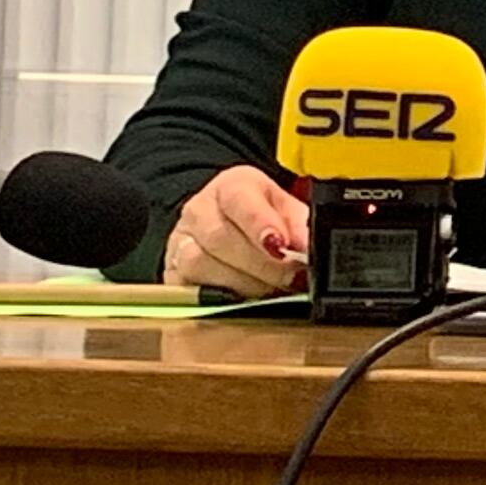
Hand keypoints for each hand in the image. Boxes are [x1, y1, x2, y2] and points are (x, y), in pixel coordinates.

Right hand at [163, 165, 307, 296]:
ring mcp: (180, 242)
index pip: (238, 197)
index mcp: (230, 186)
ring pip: (199, 264)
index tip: (282, 244)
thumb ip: (301, 225)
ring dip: (243, 282)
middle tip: (290, 276)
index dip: (259, 222)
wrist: (228, 230)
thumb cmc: (264, 218)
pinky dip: (221, 298)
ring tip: (272, 289)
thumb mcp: (288, 211)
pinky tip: (245, 299)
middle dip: (261, 263)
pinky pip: (189, 290)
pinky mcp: (173, 275)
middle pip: (219, 236)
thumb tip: (313, 246)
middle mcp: (198, 210)